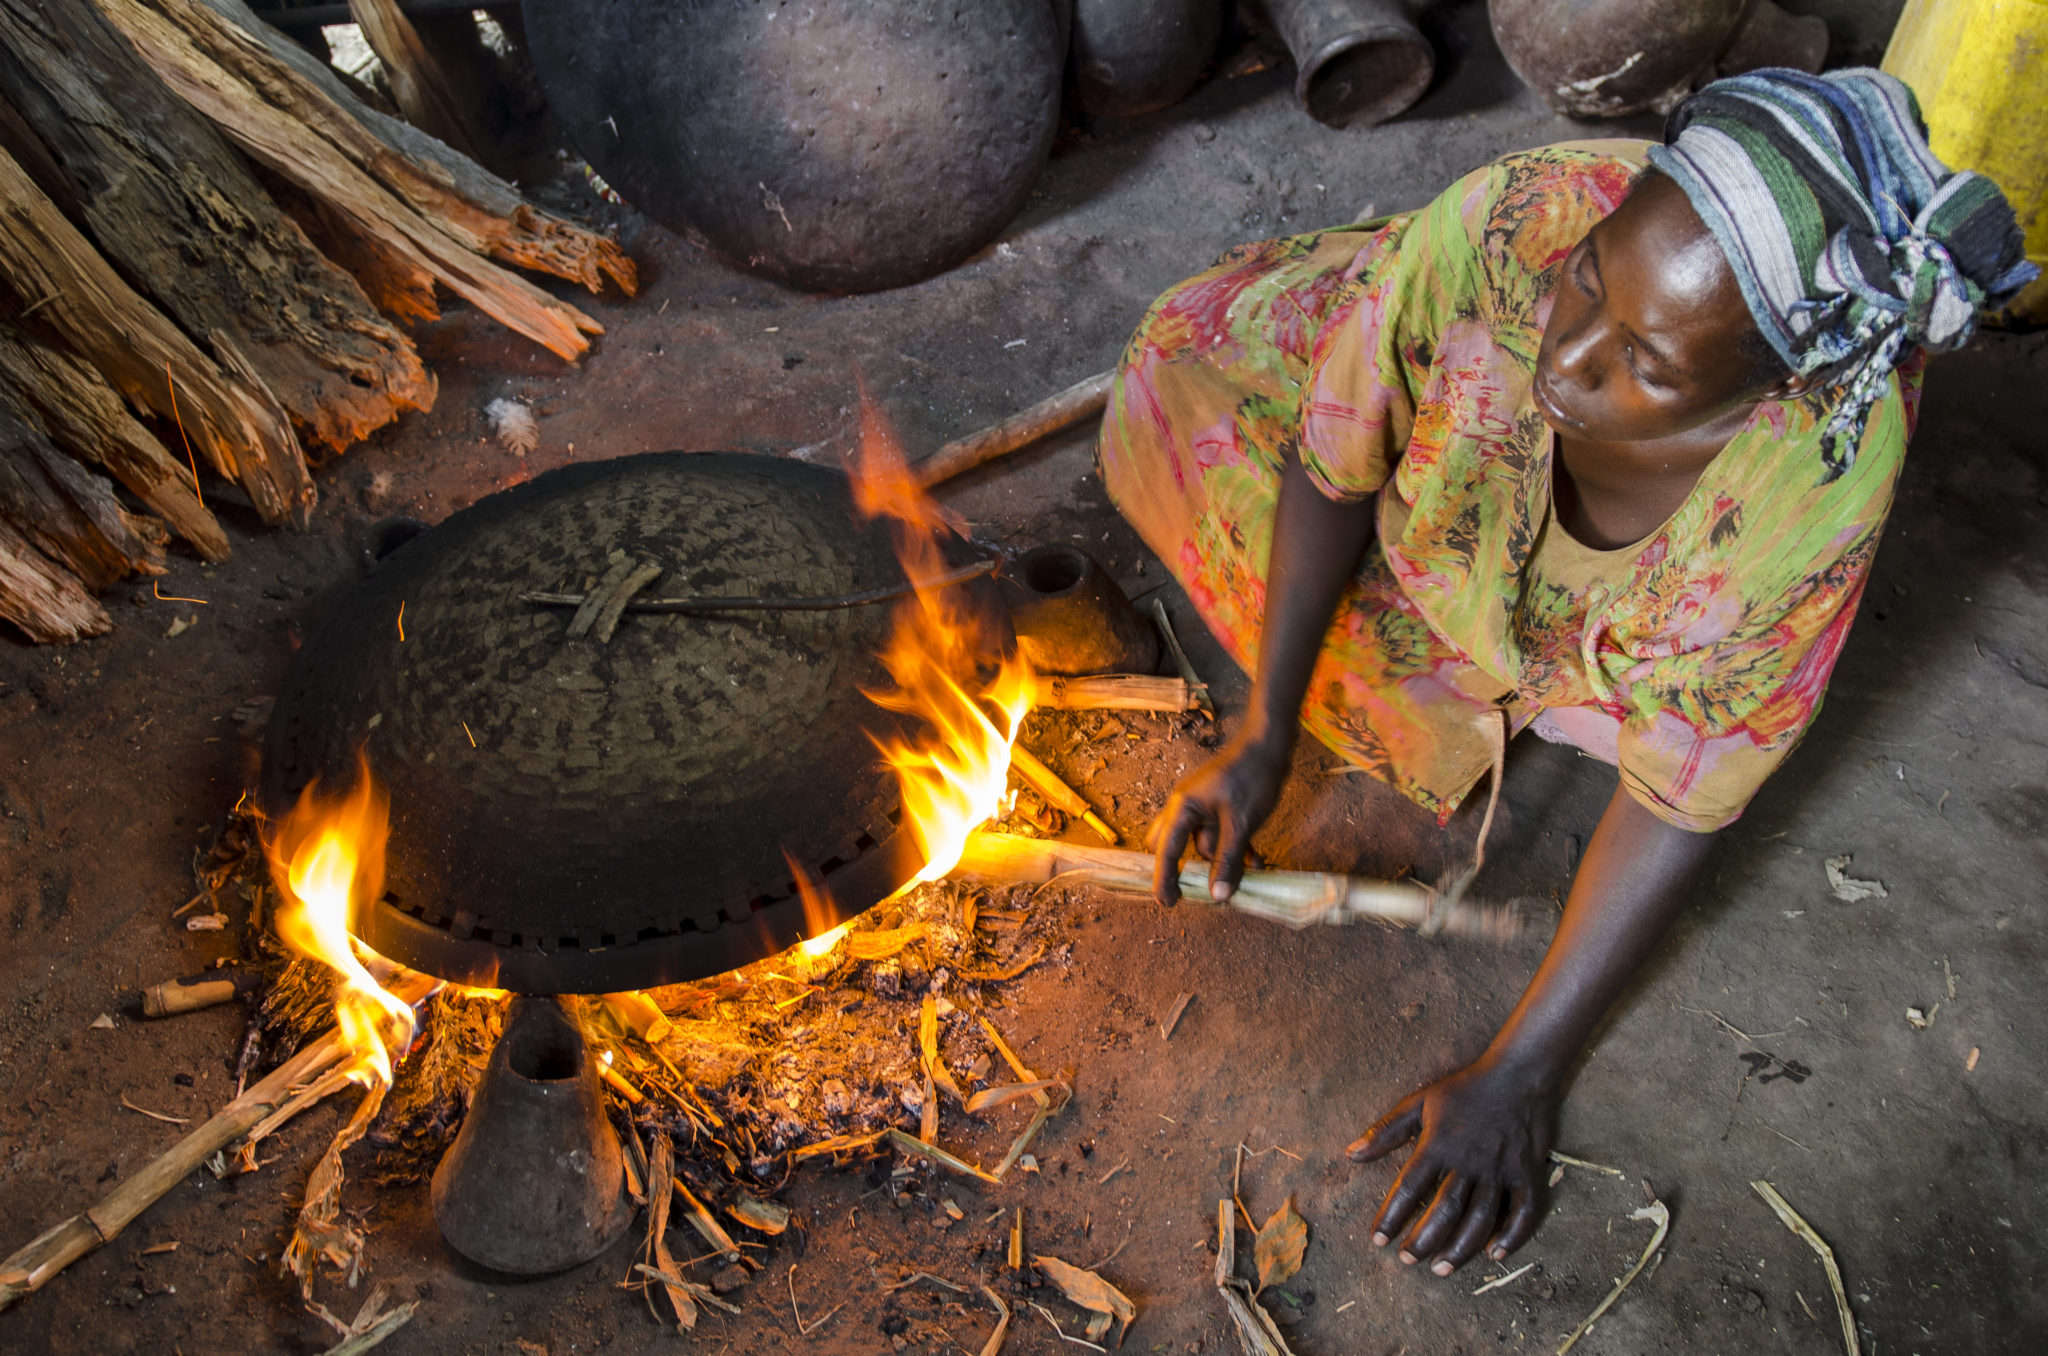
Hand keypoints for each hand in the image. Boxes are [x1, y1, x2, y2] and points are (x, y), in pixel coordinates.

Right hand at [1145, 731, 1290, 905]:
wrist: (1271, 745)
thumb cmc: (1252, 778)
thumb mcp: (1240, 824)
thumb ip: (1227, 860)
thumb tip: (1217, 896)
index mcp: (1182, 807)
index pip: (1165, 851)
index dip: (1164, 879)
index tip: (1167, 904)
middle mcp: (1186, 807)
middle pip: (1173, 846)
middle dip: (1189, 867)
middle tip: (1201, 888)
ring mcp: (1203, 806)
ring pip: (1203, 844)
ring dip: (1222, 859)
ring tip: (1247, 873)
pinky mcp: (1220, 807)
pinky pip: (1220, 835)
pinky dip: (1234, 849)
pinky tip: (1255, 862)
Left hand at [1347, 1059, 1556, 1275]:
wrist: (1519, 1073)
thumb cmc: (1464, 1088)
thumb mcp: (1419, 1102)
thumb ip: (1385, 1130)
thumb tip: (1350, 1154)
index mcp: (1439, 1143)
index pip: (1409, 1187)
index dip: (1391, 1216)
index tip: (1377, 1240)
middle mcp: (1469, 1161)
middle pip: (1444, 1210)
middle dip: (1423, 1240)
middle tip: (1407, 1260)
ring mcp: (1501, 1169)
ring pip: (1480, 1218)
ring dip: (1460, 1248)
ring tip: (1440, 1268)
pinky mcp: (1528, 1174)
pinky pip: (1523, 1211)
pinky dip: (1512, 1236)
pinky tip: (1494, 1255)